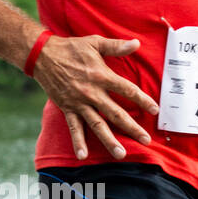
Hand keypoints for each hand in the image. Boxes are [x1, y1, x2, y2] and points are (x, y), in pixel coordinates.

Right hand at [33, 34, 158, 159]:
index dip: (142, 100)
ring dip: (109, 140)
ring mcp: (79, 103)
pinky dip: (78, 142)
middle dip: (132, 128)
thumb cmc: (71, 48)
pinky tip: (83, 156)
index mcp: (101, 76)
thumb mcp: (95, 42)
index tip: (155, 111)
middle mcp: (92, 92)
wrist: (42, 55)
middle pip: (116, 113)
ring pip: (97, 125)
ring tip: (121, 154)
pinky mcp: (67, 109)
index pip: (127, 90)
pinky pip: (74, 128)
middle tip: (146, 140)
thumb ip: (116, 46)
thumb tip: (136, 43)